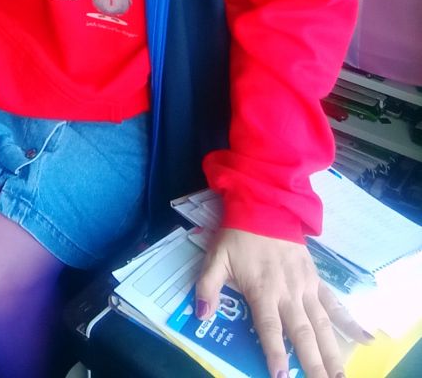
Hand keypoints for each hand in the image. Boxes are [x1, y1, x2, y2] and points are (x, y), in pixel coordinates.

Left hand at [194, 228, 372, 377]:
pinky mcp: (316, 278)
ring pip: (321, 325)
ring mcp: (305, 286)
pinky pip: (334, 303)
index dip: (275, 353)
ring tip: (341, 377)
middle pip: (302, 334)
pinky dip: (349, 321)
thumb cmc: (238, 236)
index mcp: (262, 290)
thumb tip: (202, 314)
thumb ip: (207, 286)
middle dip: (313, 363)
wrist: (264, 205)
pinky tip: (365, 338)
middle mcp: (288, 292)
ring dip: (332, 352)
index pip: (270, 328)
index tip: (282, 377)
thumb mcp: (215, 258)